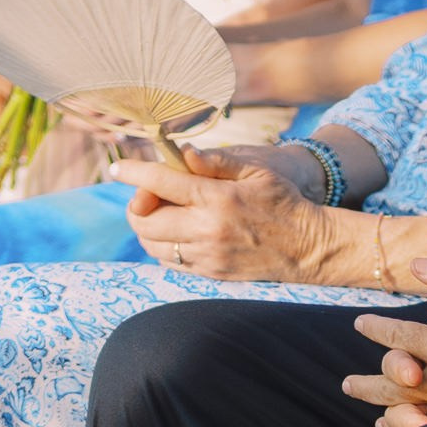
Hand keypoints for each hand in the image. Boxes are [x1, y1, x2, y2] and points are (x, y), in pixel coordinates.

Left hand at [116, 142, 336, 283]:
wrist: (309, 248)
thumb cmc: (284, 202)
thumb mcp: (257, 171)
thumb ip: (216, 161)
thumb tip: (181, 153)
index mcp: (218, 198)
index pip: (160, 183)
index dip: (132, 173)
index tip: (117, 167)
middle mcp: (208, 229)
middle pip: (145, 220)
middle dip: (137, 204)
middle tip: (148, 194)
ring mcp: (208, 255)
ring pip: (152, 244)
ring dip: (148, 227)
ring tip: (162, 213)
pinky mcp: (211, 272)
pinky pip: (169, 262)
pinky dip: (162, 246)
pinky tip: (176, 233)